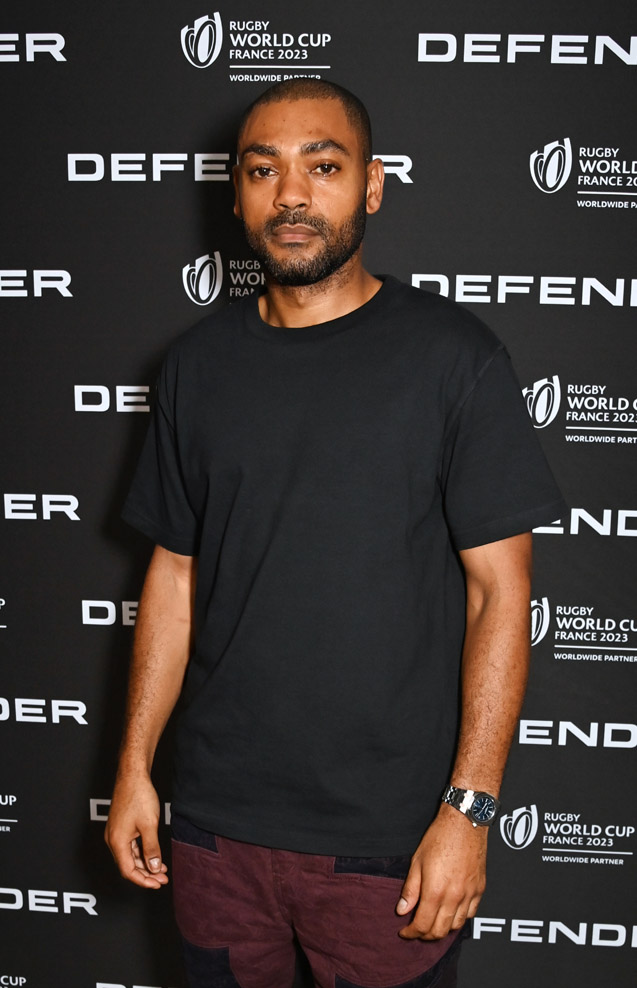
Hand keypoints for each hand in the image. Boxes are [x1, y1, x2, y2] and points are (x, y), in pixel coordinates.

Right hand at [104, 773, 168, 888]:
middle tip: (162, 879)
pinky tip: (153, 855)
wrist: (133, 775)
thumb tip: (154, 868)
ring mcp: (115, 833)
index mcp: (117, 842)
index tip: (157, 884)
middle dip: (146, 874)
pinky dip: (142, 853)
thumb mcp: (149, 825)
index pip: (128, 871)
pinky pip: (130, 846)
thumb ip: (152, 849)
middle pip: (128, 866)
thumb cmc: (138, 796)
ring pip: (130, 857)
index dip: (143, 881)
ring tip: (161, 869)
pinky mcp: (120, 827)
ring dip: (145, 864)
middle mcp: (112, 839)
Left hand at [396, 803, 486, 938]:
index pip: (422, 925)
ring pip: (456, 926)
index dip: (411, 932)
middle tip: (416, 930)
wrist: (465, 823)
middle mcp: (454, 897)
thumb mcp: (417, 861)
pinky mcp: (479, 890)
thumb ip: (410, 889)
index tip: (404, 931)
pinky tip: (451, 913)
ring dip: (443, 929)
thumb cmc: (440, 837)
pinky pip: (470, 914)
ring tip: (433, 922)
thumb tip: (402, 910)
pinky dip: (459, 919)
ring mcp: (469, 895)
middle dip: (425, 935)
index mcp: (435, 891)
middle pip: (440, 931)